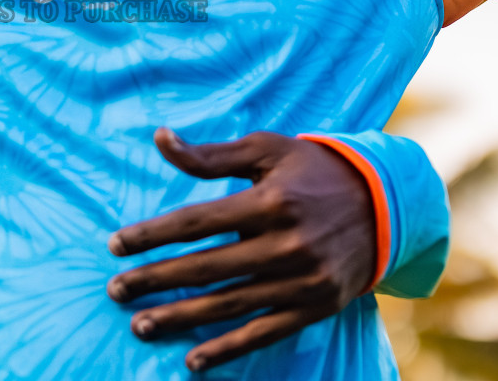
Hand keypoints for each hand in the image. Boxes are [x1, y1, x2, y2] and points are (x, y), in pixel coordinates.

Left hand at [106, 128, 376, 371]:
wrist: (382, 205)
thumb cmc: (311, 170)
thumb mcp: (265, 150)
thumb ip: (210, 155)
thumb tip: (159, 138)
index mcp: (271, 201)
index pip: (197, 222)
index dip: (153, 234)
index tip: (115, 245)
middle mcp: (287, 244)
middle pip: (207, 267)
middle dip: (156, 279)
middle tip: (115, 289)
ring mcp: (303, 281)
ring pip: (229, 305)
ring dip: (181, 318)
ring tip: (139, 325)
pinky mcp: (315, 307)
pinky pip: (264, 333)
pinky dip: (227, 349)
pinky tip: (192, 360)